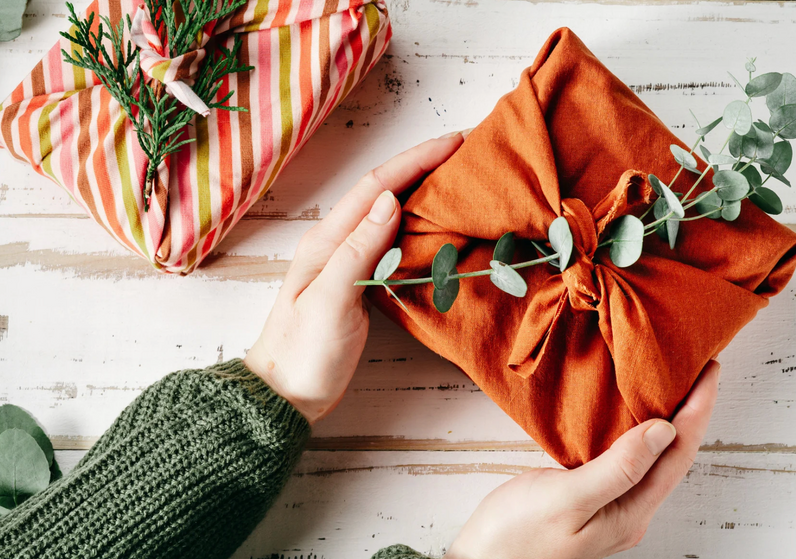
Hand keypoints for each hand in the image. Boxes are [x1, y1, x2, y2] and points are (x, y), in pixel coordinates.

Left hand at [244, 132, 464, 423]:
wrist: (285, 393)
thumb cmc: (302, 352)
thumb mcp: (330, 301)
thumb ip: (357, 250)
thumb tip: (390, 201)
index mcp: (327, 240)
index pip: (377, 187)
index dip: (416, 160)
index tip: (454, 143)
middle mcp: (337, 242)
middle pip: (386, 191)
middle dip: (424, 165)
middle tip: (467, 152)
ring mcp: (349, 261)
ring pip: (392, 213)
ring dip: (424, 191)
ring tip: (461, 179)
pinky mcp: (361, 282)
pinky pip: (395, 240)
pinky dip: (420, 224)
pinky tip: (439, 225)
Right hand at [446, 360, 720, 558]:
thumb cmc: (514, 540)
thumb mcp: (567, 500)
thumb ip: (618, 468)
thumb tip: (664, 431)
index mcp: (630, 513)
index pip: (679, 454)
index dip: (698, 410)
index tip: (709, 370)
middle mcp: (628, 512)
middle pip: (674, 456)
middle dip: (690, 411)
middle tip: (698, 368)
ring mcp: (610, 507)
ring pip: (651, 457)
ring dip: (666, 419)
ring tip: (671, 383)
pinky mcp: (589, 500)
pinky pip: (626, 460)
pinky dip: (635, 430)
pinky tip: (628, 414)